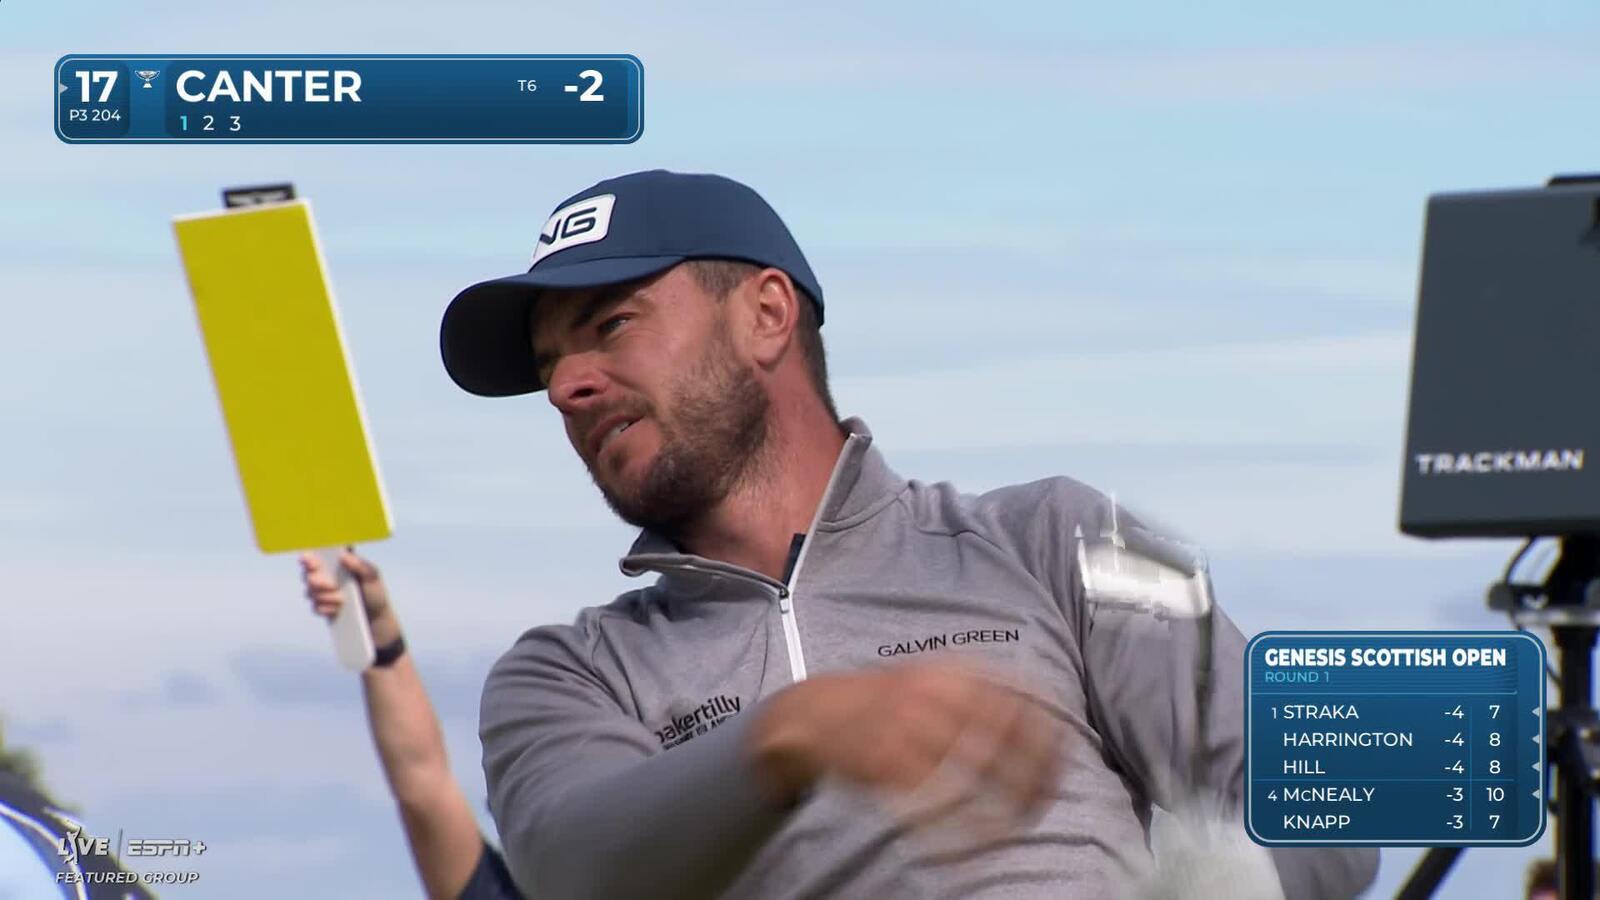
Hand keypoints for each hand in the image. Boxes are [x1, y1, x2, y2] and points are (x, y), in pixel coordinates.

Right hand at [298, 549, 400, 645]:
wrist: (376, 618)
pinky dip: (325, 608)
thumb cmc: (375, 593)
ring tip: (342, 600)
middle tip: (332, 585)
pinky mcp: (323, 607)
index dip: (309, 558)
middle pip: (308, 574)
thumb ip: (361, 565)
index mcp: (338, 564)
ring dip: (325, 596)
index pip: (317, 556)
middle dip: (316, 580)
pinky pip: (314, 607)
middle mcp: (327, 576)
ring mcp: (323, 593)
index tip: (312, 562)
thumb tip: (344, 556)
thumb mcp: (373, 577)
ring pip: (309, 591)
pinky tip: (336, 610)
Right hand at [747, 659, 1063, 837]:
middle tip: (1045, 801)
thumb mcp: (934, 677)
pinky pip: (931, 800)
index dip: (1046, 734)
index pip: (1016, 699)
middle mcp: (932, 694)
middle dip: (1030, 775)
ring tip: (1016, 826)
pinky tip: (971, 840)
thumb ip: (982, 691)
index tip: (1064, 762)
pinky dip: (955, 825)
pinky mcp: (884, 762)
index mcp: (951, 672)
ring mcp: (907, 727)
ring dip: (998, 806)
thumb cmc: (885, 700)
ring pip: (969, 774)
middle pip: (999, 739)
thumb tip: (1048, 716)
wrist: (815, 712)